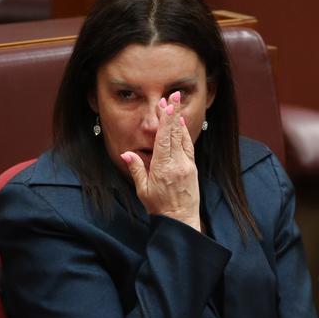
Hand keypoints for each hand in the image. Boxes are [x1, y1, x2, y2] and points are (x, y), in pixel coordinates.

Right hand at [121, 91, 200, 230]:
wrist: (181, 221)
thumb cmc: (159, 207)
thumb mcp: (143, 190)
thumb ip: (136, 169)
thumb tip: (126, 152)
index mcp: (163, 168)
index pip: (165, 139)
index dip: (167, 120)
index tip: (167, 104)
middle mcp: (178, 164)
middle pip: (175, 134)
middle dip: (172, 114)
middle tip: (171, 96)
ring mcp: (187, 165)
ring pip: (183, 138)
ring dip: (178, 121)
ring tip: (174, 106)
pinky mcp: (192, 168)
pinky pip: (188, 146)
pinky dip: (184, 134)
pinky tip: (181, 125)